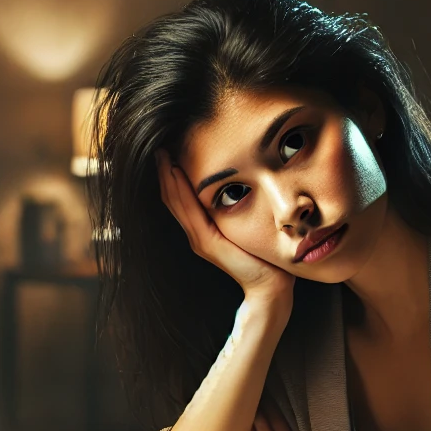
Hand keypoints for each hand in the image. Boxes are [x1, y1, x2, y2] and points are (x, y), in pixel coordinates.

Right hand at [156, 150, 294, 304]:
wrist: (271, 286)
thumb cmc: (265, 256)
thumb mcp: (248, 226)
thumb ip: (240, 209)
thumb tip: (246, 182)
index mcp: (205, 228)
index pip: (181, 197)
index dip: (172, 173)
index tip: (170, 148)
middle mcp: (197, 233)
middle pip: (173, 197)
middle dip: (165, 170)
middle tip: (159, 144)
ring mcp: (200, 239)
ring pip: (176, 202)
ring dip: (168, 176)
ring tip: (162, 153)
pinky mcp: (207, 243)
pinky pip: (190, 212)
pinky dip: (181, 191)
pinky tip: (176, 172)